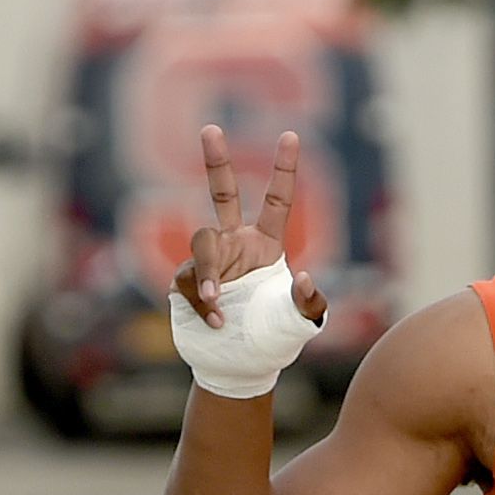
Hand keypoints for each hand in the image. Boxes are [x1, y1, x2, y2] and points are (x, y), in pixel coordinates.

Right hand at [172, 125, 327, 330]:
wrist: (240, 366)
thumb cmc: (273, 338)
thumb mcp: (299, 324)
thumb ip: (309, 303)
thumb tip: (306, 277)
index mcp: (266, 245)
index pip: (277, 201)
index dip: (283, 169)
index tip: (291, 135)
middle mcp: (234, 243)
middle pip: (222, 194)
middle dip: (216, 161)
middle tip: (211, 128)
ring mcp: (208, 260)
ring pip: (202, 245)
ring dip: (211, 274)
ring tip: (221, 305)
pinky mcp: (185, 280)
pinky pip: (189, 281)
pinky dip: (203, 302)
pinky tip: (217, 322)